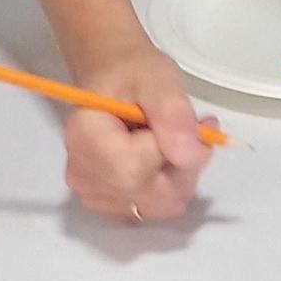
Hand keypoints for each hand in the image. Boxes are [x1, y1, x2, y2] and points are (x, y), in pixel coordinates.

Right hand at [61, 45, 211, 224]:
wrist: (114, 78)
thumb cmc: (131, 72)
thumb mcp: (159, 79)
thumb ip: (172, 113)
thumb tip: (187, 155)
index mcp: (85, 141)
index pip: (138, 170)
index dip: (176, 149)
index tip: (196, 122)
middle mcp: (84, 177)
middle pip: (154, 196)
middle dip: (186, 165)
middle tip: (195, 130)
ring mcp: (95, 196)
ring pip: (161, 205)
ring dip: (181, 175)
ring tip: (177, 139)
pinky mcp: (111, 205)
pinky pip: (155, 208)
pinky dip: (170, 186)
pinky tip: (166, 158)